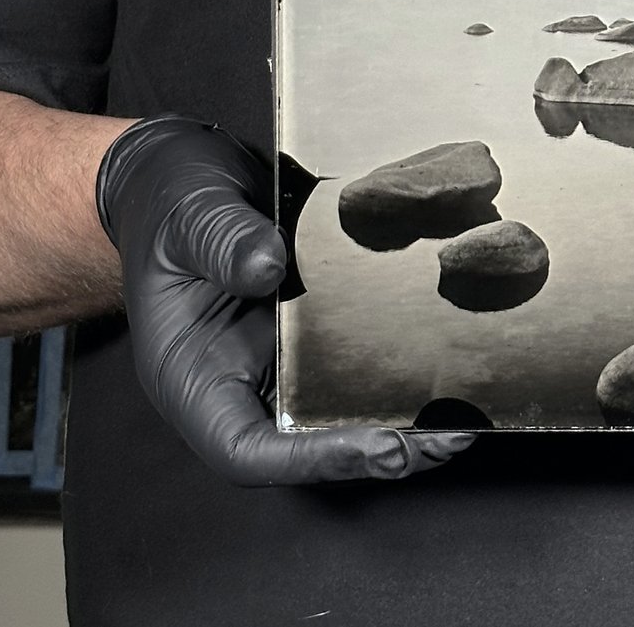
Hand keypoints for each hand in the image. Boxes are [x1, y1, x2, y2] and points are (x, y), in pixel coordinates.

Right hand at [94, 116, 476, 484]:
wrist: (183, 174)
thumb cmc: (170, 202)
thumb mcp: (188, 212)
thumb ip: (222, 240)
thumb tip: (269, 266)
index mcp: (192, 377)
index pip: (244, 449)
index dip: (312, 459)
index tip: (377, 445)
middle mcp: (239, 383)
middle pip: (306, 444)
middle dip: (376, 451)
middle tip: (443, 437)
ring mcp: (279, 363)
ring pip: (339, 413)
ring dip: (400, 421)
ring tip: (463, 414)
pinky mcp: (312, 333)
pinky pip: (356, 364)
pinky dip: (401, 369)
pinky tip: (452, 357)